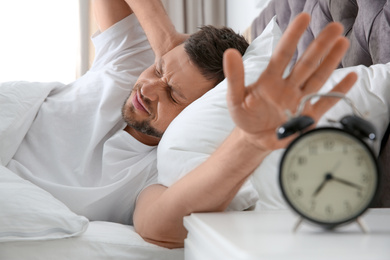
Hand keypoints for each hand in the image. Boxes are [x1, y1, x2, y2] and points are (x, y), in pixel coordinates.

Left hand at [223, 13, 357, 150]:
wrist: (254, 139)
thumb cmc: (245, 116)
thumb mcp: (235, 98)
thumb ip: (235, 77)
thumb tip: (229, 53)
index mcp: (270, 80)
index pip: (283, 54)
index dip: (293, 36)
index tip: (304, 18)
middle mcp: (288, 86)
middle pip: (306, 63)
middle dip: (320, 45)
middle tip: (335, 26)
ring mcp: (299, 100)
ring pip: (318, 77)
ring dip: (330, 61)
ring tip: (342, 42)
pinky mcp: (308, 117)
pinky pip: (325, 102)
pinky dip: (338, 91)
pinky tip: (351, 77)